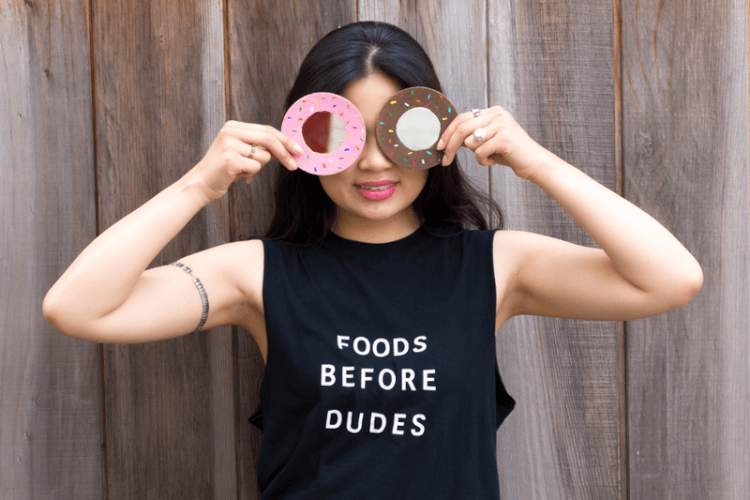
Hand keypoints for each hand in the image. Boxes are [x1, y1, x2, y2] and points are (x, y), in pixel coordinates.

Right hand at [189, 121, 302, 202]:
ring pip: (263, 156)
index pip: (267, 130)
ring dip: (258, 167)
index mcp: (234, 126)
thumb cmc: (225, 169)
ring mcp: (229, 145)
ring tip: (243, 170)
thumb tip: (288, 148)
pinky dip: (251, 175)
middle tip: (294, 165)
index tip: (298, 150)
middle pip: (268, 139)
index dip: (285, 140)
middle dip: (285, 152)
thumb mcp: (241, 152)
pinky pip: (255, 168)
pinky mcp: (229, 160)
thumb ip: (260, 146)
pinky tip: (239, 177)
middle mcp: (230, 132)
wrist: (201, 184)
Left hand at [436, 106, 551, 180]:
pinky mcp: (504, 137)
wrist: (534, 163)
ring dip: (476, 156)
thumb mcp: (488, 141)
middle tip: (445, 161)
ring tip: (489, 158)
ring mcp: (501, 124)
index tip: (439, 147)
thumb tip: (447, 140)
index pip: (461, 118)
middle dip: (450, 146)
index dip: (447, 133)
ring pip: (470, 142)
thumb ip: (472, 136)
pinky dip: (484, 161)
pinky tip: (495, 161)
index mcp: (492, 111)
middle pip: (461, 128)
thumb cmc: (509, 153)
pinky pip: (480, 152)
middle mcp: (496, 113)